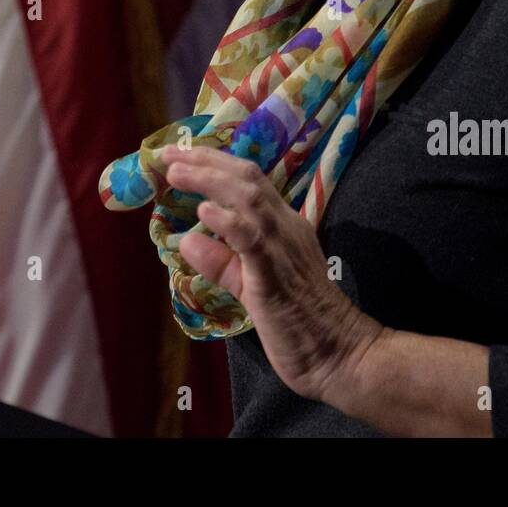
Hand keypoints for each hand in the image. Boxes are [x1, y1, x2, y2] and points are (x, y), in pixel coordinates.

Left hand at [163, 143, 383, 405]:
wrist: (338, 354)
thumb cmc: (297, 322)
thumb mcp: (250, 286)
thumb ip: (221, 262)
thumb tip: (187, 239)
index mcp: (283, 224)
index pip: (250, 180)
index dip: (214, 163)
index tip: (181, 154)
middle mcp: (286, 226)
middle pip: (247, 177)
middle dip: (206, 160)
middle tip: (169, 152)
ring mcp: (283, 246)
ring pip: (249, 197)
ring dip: (210, 179)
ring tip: (177, 170)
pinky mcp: (276, 273)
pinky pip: (251, 239)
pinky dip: (226, 221)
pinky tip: (204, 211)